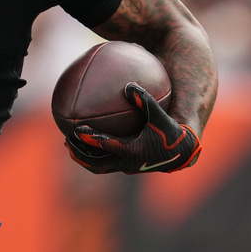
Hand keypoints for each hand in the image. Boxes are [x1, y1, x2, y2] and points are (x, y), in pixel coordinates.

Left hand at [65, 83, 200, 174]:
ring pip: (99, 166)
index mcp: (133, 150)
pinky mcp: (127, 167)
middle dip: (79, 154)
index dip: (89, 139)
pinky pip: (106, 162)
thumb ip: (145, 99)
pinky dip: (94, 155)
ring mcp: (126, 167)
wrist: (183, 152)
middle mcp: (127, 163)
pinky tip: (85, 141)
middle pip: (96, 163)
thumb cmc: (171, 130)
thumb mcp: (160, 114)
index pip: (106, 145)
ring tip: (69, 145)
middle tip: (67, 141)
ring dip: (83, 157)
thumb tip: (128, 84)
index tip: (77, 130)